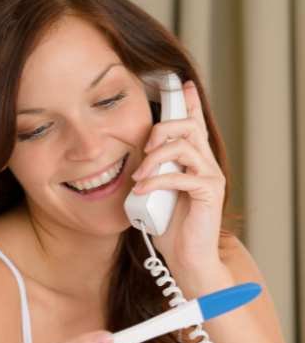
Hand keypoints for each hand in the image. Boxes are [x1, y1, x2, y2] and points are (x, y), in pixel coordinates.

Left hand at [130, 80, 225, 278]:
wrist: (185, 258)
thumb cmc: (169, 226)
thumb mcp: (155, 191)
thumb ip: (152, 171)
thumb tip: (133, 159)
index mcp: (193, 159)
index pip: (194, 122)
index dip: (188, 102)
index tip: (181, 84)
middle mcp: (206, 163)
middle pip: (189, 125)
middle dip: (162, 128)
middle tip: (144, 146)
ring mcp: (210, 176)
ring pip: (185, 145)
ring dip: (155, 157)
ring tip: (139, 176)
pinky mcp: (210, 192)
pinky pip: (182, 176)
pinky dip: (157, 181)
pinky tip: (141, 190)